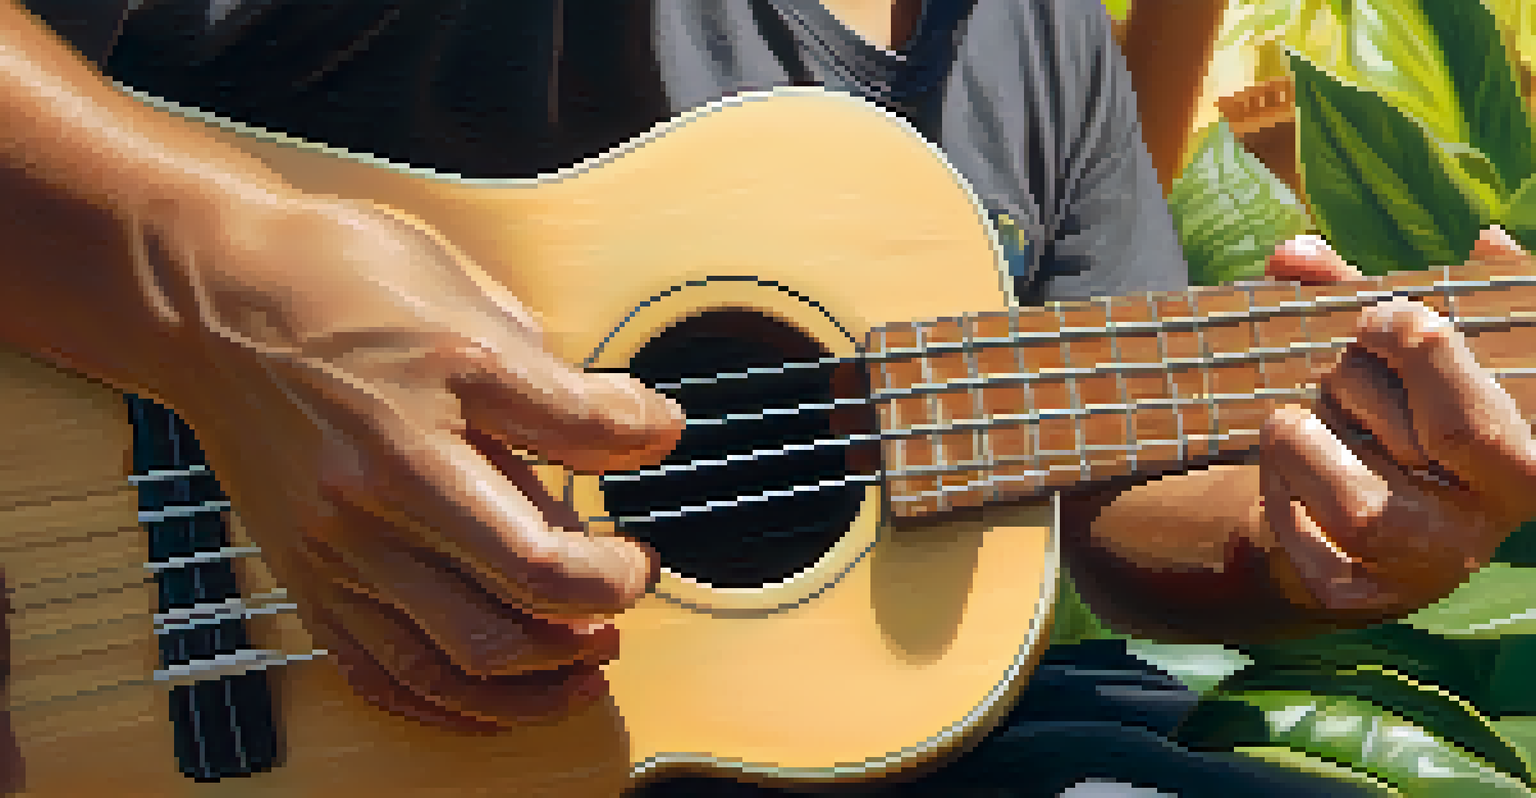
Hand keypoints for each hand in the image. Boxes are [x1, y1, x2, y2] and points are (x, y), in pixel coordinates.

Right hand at [138, 191, 682, 730]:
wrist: (209, 298)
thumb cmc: (338, 283)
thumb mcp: (469, 305)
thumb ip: (560, 388)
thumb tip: (645, 430)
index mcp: (428, 409)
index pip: (559, 492)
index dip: (627, 514)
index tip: (650, 496)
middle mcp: (377, 493)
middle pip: (516, 595)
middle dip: (601, 604)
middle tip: (630, 584)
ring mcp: (336, 546)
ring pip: (454, 659)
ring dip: (542, 677)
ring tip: (589, 659)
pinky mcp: (305, 577)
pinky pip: (382, 675)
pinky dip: (454, 704)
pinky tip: (504, 695)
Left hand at [1258, 227, 1535, 613]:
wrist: (1377, 516)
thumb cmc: (1404, 407)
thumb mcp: (1405, 344)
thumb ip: (1358, 289)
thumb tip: (1291, 254)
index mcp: (1528, 453)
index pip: (1473, 403)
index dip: (1411, 342)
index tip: (1375, 317)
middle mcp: (1491, 519)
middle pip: (1418, 440)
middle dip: (1355, 384)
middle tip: (1332, 373)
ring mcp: (1430, 565)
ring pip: (1360, 506)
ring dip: (1306, 444)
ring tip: (1291, 422)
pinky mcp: (1364, 596)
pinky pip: (1310, 549)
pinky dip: (1281, 500)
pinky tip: (1284, 476)